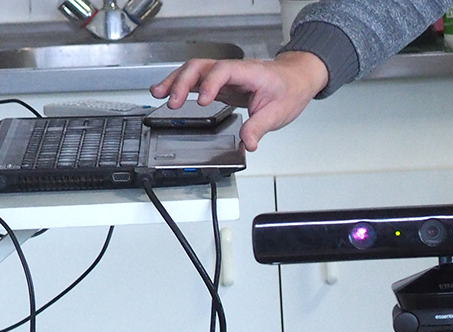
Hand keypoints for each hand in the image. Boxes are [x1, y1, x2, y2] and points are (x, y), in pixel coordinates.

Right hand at [150, 51, 329, 151]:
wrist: (295, 80)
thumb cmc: (288, 90)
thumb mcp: (278, 113)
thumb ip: (259, 127)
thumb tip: (248, 143)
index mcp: (248, 72)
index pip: (223, 71)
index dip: (210, 84)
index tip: (202, 101)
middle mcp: (233, 70)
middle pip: (201, 67)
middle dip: (183, 82)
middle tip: (172, 101)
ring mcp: (225, 75)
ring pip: (195, 71)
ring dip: (175, 81)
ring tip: (157, 94)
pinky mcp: (221, 83)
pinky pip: (198, 81)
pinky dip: (182, 87)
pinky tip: (169, 96)